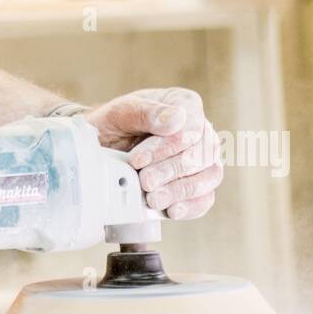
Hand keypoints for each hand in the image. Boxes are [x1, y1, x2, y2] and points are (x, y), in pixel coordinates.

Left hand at [85, 88, 222, 219]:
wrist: (102, 148)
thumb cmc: (114, 125)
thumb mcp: (120, 113)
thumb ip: (146, 112)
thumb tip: (177, 119)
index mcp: (185, 104)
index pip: (192, 127)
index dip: (167, 146)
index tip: (138, 160)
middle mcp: (200, 131)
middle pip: (202, 153)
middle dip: (170, 170)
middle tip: (145, 182)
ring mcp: (202, 159)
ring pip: (209, 176)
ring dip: (180, 190)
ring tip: (153, 198)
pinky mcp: (198, 185)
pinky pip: (206, 198)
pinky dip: (191, 206)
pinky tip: (172, 209)